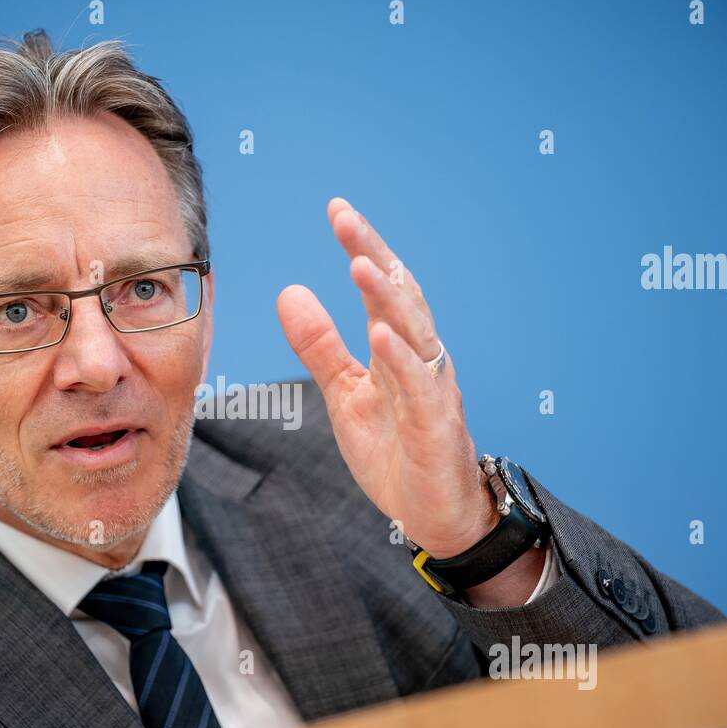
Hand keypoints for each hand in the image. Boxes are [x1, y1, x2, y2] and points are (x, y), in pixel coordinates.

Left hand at [277, 198, 495, 559]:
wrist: (435, 517)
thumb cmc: (397, 453)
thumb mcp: (346, 394)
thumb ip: (322, 345)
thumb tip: (290, 292)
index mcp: (399, 350)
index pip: (383, 288)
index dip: (363, 247)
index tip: (338, 210)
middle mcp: (422, 362)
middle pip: (402, 297)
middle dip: (375, 255)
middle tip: (346, 218)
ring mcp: (433, 393)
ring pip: (416, 334)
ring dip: (388, 298)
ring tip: (360, 263)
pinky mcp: (436, 429)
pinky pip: (421, 388)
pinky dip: (402, 360)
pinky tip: (380, 334)